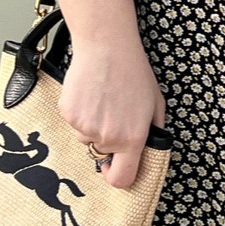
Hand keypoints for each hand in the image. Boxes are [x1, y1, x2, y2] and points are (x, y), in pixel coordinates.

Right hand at [45, 0, 164, 190]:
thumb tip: (145, 152)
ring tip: (101, 98)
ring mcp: (85, 127)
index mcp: (133, 138)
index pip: (121, 178)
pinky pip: (73, 122)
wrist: (107, 47)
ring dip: (92, 124)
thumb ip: (152, 133)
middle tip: (112, 112)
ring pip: (85, 137)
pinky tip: (89, 93)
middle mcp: (108, 137)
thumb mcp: (156, 105)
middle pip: (101, 152)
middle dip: (106, 139)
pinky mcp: (68, 114)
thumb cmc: (134, 73)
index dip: (115, 176)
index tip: (112, 167)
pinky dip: (79, 111)